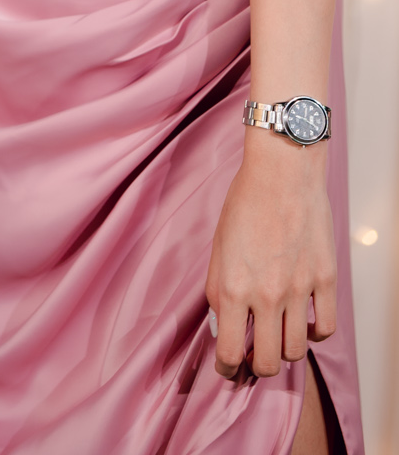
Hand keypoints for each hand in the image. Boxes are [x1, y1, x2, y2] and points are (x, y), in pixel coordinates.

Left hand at [206, 130, 337, 377]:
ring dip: (285, 349)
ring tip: (278, 334)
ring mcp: (298, 290)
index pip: (229, 353)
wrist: (282, 172)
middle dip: (257, 366)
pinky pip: (326, 329)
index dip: (227, 369)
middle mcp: (265, 295)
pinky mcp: (325, 280)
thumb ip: (217, 289)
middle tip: (255, 355)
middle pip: (267, 363)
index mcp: (231, 287)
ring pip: (296, 351)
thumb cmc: (245, 203)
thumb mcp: (217, 247)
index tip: (228, 368)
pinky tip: (306, 321)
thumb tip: (223, 325)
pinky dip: (316, 334)